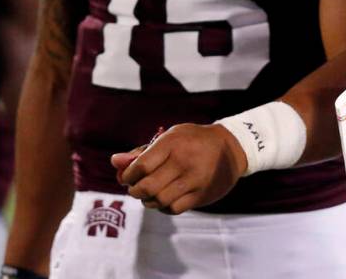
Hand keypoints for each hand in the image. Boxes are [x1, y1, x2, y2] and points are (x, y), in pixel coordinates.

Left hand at [110, 123, 246, 213]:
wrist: (231, 148)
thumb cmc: (193, 140)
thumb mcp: (170, 137)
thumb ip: (142, 151)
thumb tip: (114, 161)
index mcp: (172, 143)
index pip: (140, 166)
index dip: (127, 175)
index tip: (127, 175)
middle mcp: (183, 161)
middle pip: (146, 187)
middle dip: (134, 190)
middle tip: (136, 187)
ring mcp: (193, 180)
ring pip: (159, 201)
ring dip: (148, 200)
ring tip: (150, 193)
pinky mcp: (201, 195)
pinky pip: (174, 208)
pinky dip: (163, 207)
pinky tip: (165, 199)